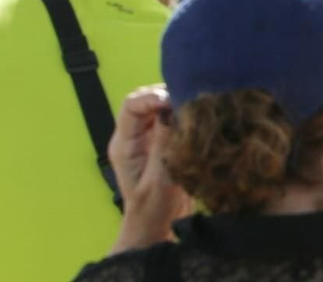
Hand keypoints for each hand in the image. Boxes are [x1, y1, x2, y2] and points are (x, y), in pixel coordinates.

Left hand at [107, 85, 189, 253]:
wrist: (156, 228)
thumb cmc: (154, 210)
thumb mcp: (160, 179)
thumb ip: (164, 144)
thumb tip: (173, 110)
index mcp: (124, 144)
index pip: (130, 106)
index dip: (152, 97)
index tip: (175, 100)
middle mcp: (133, 136)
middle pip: (144, 100)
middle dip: (165, 94)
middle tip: (189, 100)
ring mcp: (147, 138)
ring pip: (158, 106)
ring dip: (176, 102)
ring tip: (195, 106)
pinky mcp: (162, 142)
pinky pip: (170, 117)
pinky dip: (183, 112)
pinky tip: (197, 117)